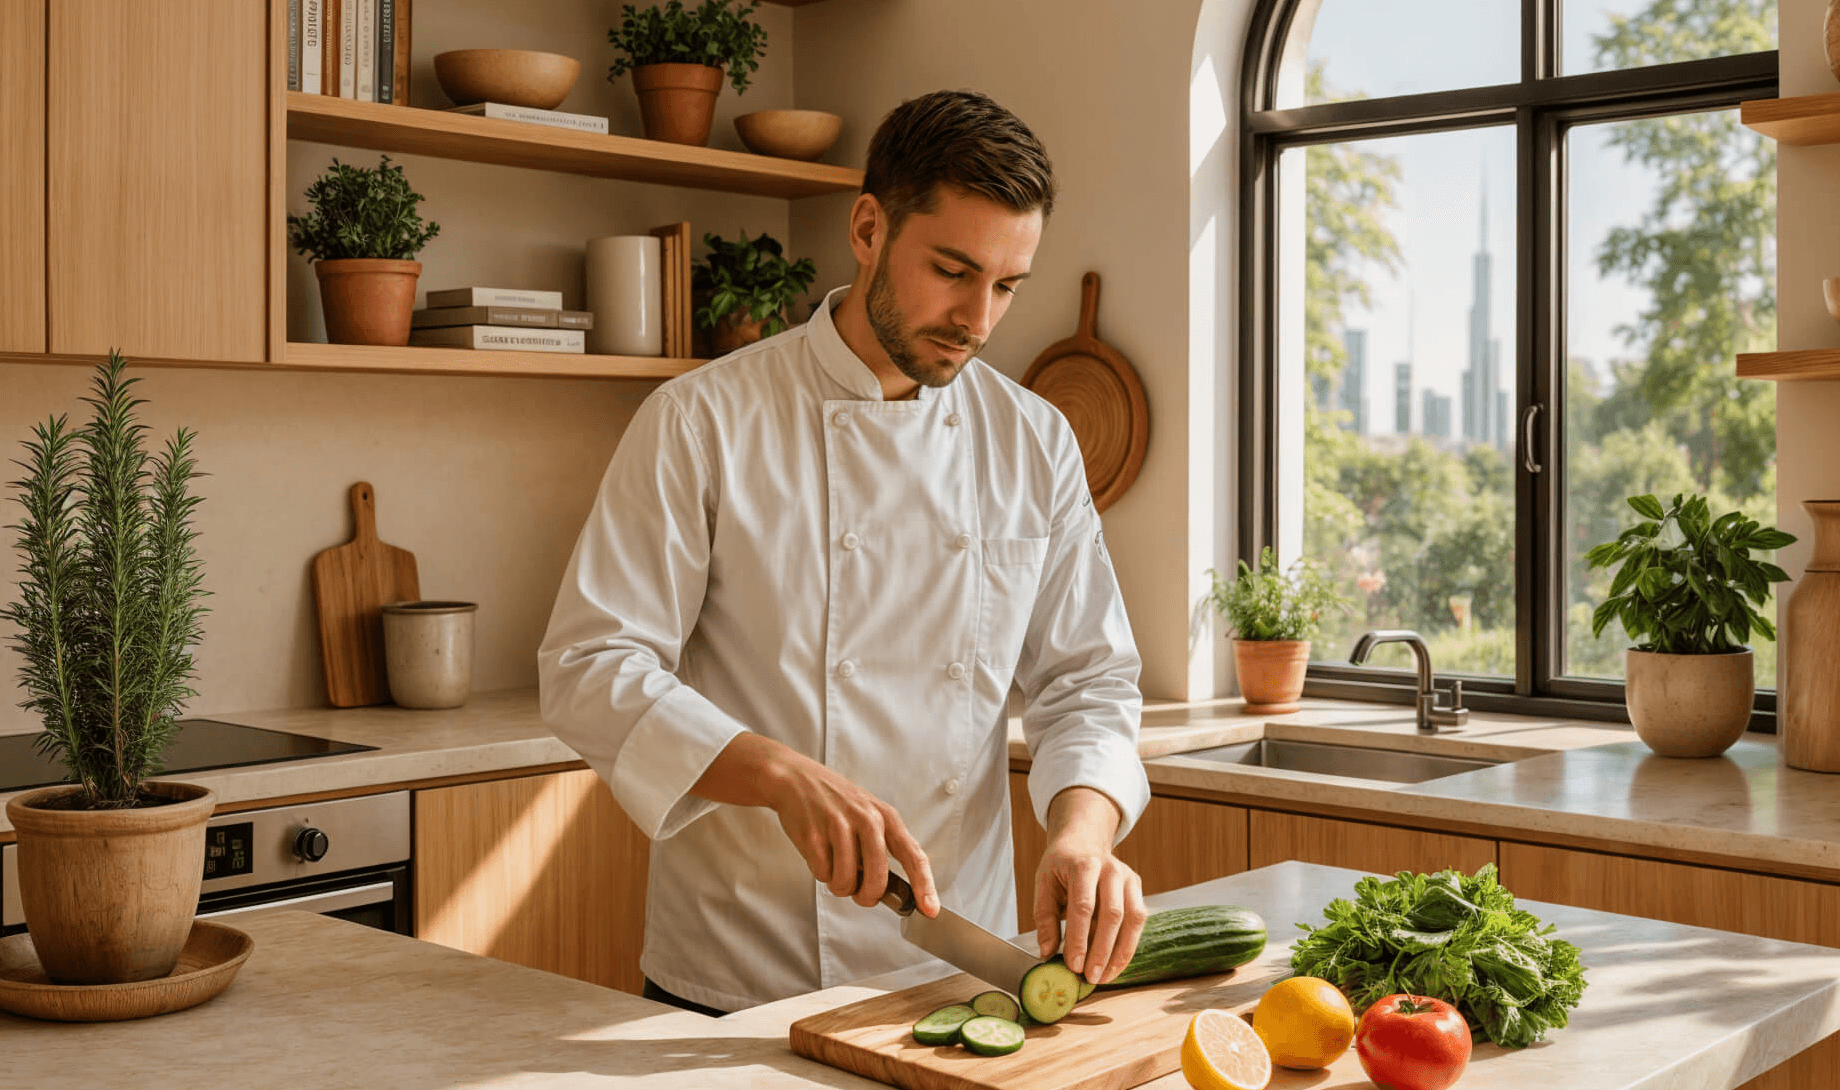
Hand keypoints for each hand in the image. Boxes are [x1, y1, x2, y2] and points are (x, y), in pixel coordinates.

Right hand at [699, 733, 938, 915]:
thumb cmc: (837, 803)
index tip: (930, 910)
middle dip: (867, 896)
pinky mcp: (814, 834)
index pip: (913, 855)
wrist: (796, 779)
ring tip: (835, 866)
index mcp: (886, 817)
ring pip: (845, 882)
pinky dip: (821, 873)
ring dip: (839, 885)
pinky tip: (820, 853)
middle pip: (877, 879)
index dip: (924, 885)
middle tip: (860, 894)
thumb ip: (883, 848)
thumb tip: (894, 890)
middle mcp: (867, 819)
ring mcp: (839, 825)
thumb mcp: (869, 814)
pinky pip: (822, 874)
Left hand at [1033, 787, 1146, 983]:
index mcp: (1083, 864)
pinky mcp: (1137, 889)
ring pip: (1132, 919)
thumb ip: (1045, 918)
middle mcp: (1111, 869)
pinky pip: (1139, 921)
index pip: (1083, 906)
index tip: (1073, 965)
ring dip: (1120, 953)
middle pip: (1112, 914)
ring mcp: (1128, 878)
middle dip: (1101, 950)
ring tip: (1104, 977)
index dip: (1079, 939)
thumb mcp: (1043, 884)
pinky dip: (1128, 947)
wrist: (1083, 842)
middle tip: (1090, 977)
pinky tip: (1115, 965)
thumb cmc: (1061, 866)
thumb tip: (1047, 952)